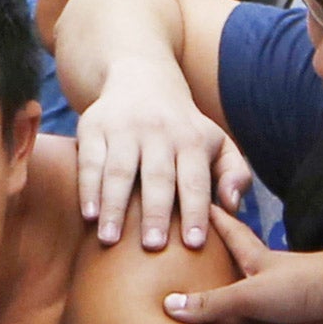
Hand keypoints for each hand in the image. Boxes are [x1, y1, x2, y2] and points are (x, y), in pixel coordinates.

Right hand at [74, 62, 250, 250]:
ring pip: (119, 171)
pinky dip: (88, 188)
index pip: (195, 180)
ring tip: (110, 240)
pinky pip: (89, 161)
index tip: (194, 243)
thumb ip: (235, 174)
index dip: (195, 210)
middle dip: (155, 212)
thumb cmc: (184, 127)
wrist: (140, 77)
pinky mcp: (93, 126)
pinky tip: (88, 215)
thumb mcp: (217, 142)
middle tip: (153, 246)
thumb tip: (231, 207)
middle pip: (157, 176)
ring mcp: (123, 128)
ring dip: (114, 206)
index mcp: (192, 139)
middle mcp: (158, 131)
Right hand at [164, 207, 322, 323]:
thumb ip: (213, 304)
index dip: (215, 220)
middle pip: (239, 285)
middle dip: (218, 285)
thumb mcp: (249, 293)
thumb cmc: (304, 283)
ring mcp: (291, 311)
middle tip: (190, 286)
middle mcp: (271, 285)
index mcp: (257, 263)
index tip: (197, 206)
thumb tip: (169, 307)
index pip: (231, 235)